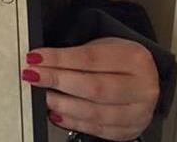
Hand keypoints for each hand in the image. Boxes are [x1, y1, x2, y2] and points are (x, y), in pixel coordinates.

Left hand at [23, 37, 158, 140]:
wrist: (142, 79)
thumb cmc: (117, 60)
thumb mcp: (102, 46)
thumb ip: (75, 55)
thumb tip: (40, 62)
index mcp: (134, 59)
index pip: (89, 58)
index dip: (58, 59)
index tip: (35, 58)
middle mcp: (141, 87)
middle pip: (94, 87)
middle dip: (58, 81)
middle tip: (33, 76)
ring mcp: (138, 112)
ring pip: (96, 112)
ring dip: (64, 105)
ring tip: (45, 97)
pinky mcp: (130, 130)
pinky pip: (98, 130)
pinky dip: (73, 122)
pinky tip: (57, 113)